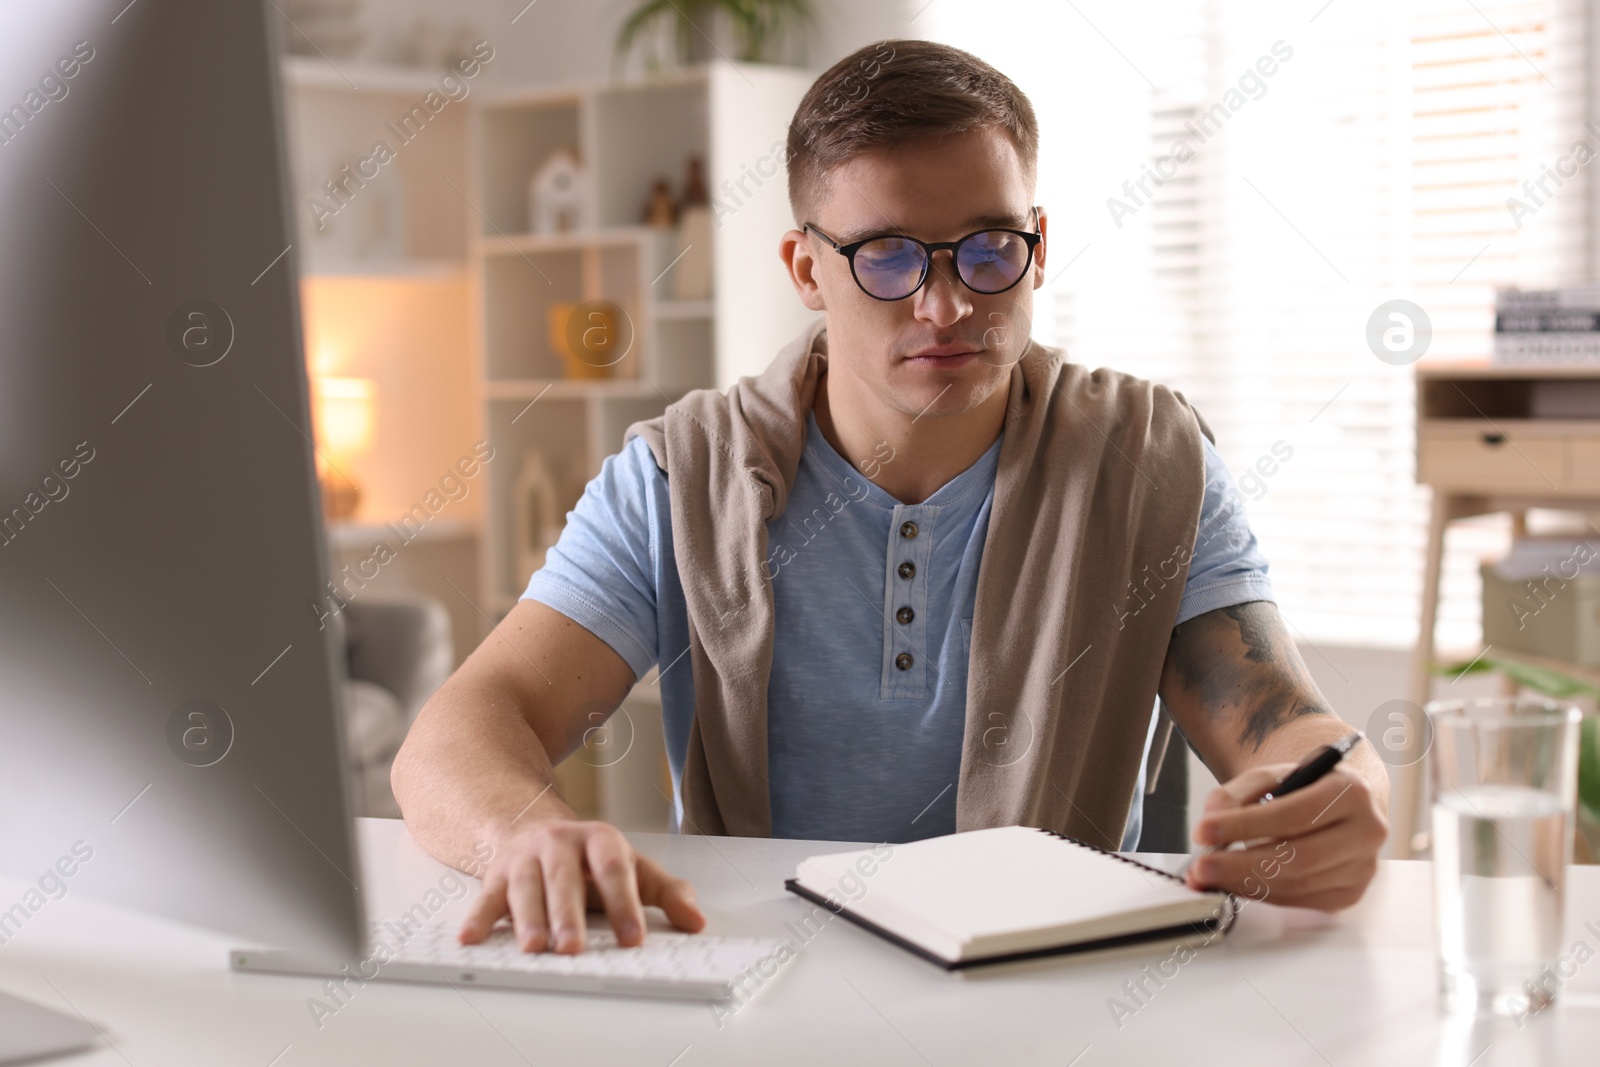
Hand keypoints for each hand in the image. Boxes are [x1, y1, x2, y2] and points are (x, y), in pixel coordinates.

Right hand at [459, 818, 704, 953]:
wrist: (533, 826)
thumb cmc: (589, 859)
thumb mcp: (633, 867)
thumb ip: (666, 892)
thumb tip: (696, 920)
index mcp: (601, 840)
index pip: (615, 870)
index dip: (625, 904)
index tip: (633, 938)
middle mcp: (561, 843)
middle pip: (566, 880)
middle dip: (569, 915)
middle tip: (575, 946)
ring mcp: (526, 857)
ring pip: (527, 887)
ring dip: (529, 919)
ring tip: (535, 949)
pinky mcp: (497, 874)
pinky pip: (486, 896)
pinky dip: (478, 917)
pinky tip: (472, 937)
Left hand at [1184, 763, 1386, 910]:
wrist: (1339, 805)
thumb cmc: (1303, 788)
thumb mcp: (1269, 776)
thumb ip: (1235, 794)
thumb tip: (1209, 824)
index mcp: (1351, 791)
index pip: (1294, 814)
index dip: (1246, 826)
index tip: (1205, 831)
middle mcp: (1366, 831)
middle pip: (1299, 857)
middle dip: (1241, 865)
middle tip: (1201, 867)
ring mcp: (1362, 867)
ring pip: (1298, 883)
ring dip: (1247, 883)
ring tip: (1210, 876)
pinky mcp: (1349, 893)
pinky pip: (1300, 899)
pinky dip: (1263, 894)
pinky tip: (1237, 884)